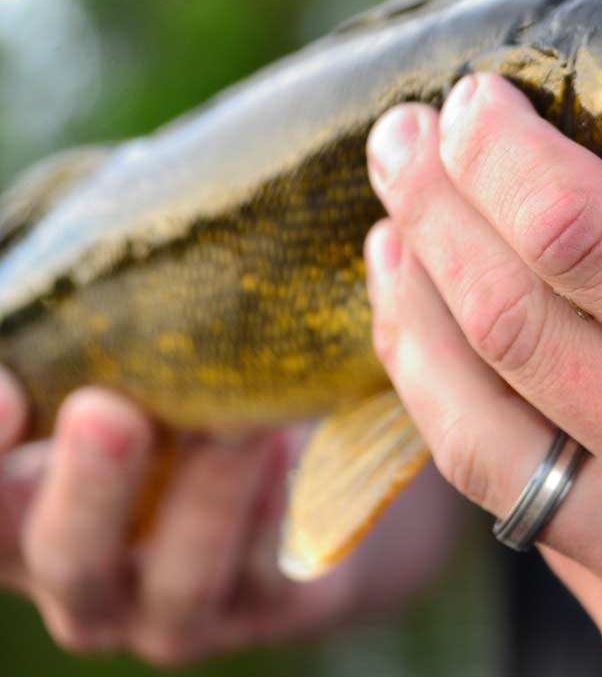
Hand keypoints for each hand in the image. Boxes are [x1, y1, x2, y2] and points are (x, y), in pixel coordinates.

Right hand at [0, 373, 407, 665]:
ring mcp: (174, 610)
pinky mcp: (270, 609)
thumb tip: (87, 259)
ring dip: (207, 494)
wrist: (305, 478)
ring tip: (236, 422)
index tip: (6, 390)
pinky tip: (293, 449)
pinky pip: (272, 570)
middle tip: (106, 411)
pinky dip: (279, 508)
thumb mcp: (125, 378)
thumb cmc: (182, 401)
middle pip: (64, 555)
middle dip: (86, 485)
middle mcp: (84, 580)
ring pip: (180, 578)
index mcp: (22, 519)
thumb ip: (90, 351)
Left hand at [365, 73, 601, 675]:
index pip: (585, 245)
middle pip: (509, 332)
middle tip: (406, 146)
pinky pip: (525, 510)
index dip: (501, 158)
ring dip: (415, 321)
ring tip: (396, 240)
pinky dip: (472, 417)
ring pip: (476, 441)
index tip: (469, 103)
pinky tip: (457, 352)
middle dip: (433, 216)